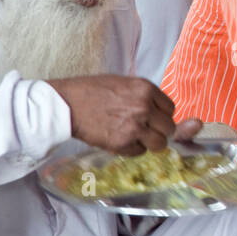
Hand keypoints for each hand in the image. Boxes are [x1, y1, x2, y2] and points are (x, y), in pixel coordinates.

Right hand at [46, 75, 178, 154]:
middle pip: (169, 128)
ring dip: (149, 143)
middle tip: (145, 130)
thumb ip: (145, 96)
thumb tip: (162, 112)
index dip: (162, 115)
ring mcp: (134, 126)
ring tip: (135, 137)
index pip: (171, 109)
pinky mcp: (122, 143)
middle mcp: (144, 107)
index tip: (153, 117)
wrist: (65, 104)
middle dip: (159, 131)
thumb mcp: (123, 84)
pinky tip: (119, 139)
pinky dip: (132, 149)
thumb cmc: (92, 91)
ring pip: (159, 144)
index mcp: (146, 89)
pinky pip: (139, 152)